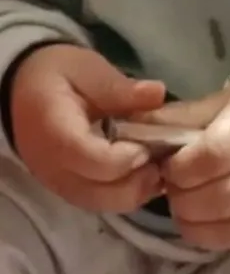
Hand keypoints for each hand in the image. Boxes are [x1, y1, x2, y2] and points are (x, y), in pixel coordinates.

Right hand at [11, 44, 164, 211]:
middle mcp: (52, 166)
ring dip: (135, 191)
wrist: (24, 91)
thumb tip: (158, 94)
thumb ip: (119, 87)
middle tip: (162, 159)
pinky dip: (125, 194)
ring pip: (102, 204)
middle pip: (97, 192)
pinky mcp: (68, 190)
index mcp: (53, 129)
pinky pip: (99, 203)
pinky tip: (143, 172)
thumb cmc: (57, 75)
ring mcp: (58, 183)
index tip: (148, 146)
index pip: (86, 157)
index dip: (122, 158)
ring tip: (156, 165)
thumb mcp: (87, 69)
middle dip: (136, 181)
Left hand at [146, 84, 229, 249]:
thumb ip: (178, 118)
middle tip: (172, 188)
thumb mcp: (220, 104)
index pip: (214, 154)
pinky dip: (214, 237)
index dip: (182, 168)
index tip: (168, 167)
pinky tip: (202, 222)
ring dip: (196, 222)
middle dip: (184, 198)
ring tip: (184, 206)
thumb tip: (129, 126)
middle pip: (222, 196)